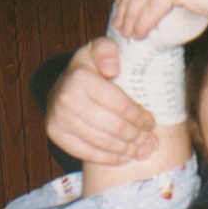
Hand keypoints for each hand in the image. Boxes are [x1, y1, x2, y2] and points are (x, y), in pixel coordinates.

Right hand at [46, 38, 158, 164]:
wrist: (61, 86)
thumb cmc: (89, 70)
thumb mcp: (100, 51)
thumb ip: (108, 51)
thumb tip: (112, 69)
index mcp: (80, 77)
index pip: (119, 104)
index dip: (139, 117)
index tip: (151, 122)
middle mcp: (66, 98)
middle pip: (113, 126)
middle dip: (136, 136)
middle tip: (150, 140)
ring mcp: (59, 119)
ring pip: (102, 142)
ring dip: (126, 149)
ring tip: (142, 150)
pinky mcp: (56, 135)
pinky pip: (87, 153)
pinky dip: (109, 158)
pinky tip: (124, 157)